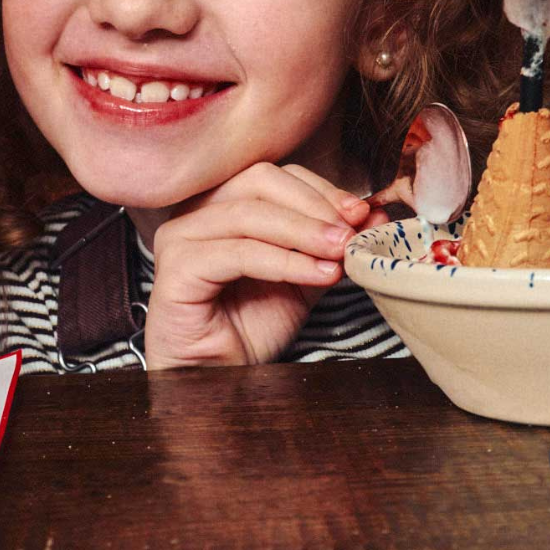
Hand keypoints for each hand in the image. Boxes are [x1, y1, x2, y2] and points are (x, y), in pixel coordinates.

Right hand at [145, 163, 383, 367]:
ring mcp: (180, 236)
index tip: (360, 213)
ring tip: (340, 252)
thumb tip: (372, 213)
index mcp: (221, 203)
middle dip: (313, 206)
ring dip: (304, 232)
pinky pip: (237, 253)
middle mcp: (195, 212)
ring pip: (249, 214)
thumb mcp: (302, 277)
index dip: (320, 189)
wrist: (219, 374)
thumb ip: (329, 245)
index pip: (274, 175)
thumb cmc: (250, 326)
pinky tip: (318, 274)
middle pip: (258, 181)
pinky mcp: (176, 268)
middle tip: (350, 232)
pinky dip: (284, 261)